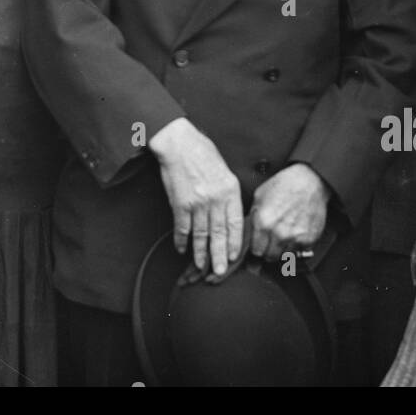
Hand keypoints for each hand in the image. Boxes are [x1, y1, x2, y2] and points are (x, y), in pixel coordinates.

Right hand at [148, 117, 242, 276]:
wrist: (179, 143)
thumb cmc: (202, 153)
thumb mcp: (224, 171)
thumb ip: (228, 193)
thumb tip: (229, 214)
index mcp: (230, 190)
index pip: (236, 223)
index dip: (235, 242)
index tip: (234, 255)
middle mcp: (216, 199)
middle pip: (220, 233)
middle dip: (220, 255)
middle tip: (220, 272)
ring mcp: (198, 202)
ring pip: (201, 234)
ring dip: (200, 252)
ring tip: (201, 265)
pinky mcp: (180, 203)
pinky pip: (182, 227)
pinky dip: (182, 239)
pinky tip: (182, 248)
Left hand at [248, 163, 328, 260]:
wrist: (309, 181)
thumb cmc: (285, 185)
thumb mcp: (259, 196)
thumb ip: (253, 218)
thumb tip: (249, 235)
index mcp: (263, 222)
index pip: (255, 251)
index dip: (257, 248)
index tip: (259, 246)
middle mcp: (278, 233)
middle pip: (269, 257)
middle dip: (268, 250)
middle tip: (271, 241)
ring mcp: (295, 238)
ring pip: (284, 256)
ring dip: (282, 249)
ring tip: (284, 235)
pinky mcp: (309, 240)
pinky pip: (299, 252)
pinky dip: (296, 246)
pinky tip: (295, 233)